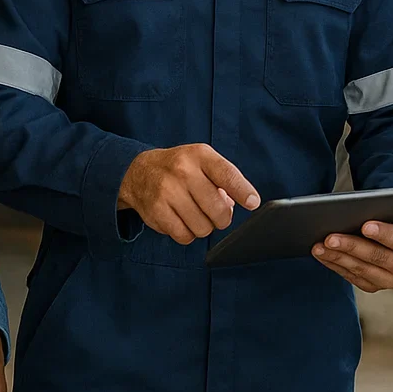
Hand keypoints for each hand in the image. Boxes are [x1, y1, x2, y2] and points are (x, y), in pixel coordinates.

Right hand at [118, 143, 259, 244]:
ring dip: (204, 227)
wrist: (139, 172)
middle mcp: (183, 171)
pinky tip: (182, 220)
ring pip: (203, 228)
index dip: (243, 191)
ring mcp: (167, 191)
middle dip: (223, 217)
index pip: (227, 174)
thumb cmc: (179, 167)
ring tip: (196, 214)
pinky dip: (188, 234)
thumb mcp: (202, 160)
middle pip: (218, 210)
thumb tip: (236, 204)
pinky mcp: (155, 211)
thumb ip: (224, 179)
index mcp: (200, 155)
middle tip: (216, 213)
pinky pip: (184, 236)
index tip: (253, 203)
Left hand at [313, 214, 392, 292]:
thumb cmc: (390, 211)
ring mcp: (391, 278)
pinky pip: (353, 278)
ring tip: (320, 246)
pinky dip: (336, 265)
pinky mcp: (374, 285)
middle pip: (379, 258)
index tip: (365, 226)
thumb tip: (356, 209)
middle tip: (330, 238)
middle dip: (352, 247)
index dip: (384, 233)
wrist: (392, 226)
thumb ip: (381, 207)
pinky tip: (323, 255)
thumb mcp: (391, 205)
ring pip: (363, 271)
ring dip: (338, 258)